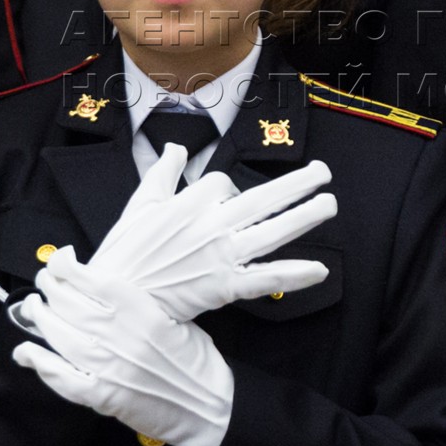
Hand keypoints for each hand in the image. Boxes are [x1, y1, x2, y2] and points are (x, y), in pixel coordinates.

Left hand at [13, 260, 232, 445]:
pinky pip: (62, 378)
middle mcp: (124, 336)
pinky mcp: (104, 397)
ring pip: (60, 336)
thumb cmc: (196, 361)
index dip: (70, 268)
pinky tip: (26, 353)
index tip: (60, 259)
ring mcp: (111, 367)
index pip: (96, 281)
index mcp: (145, 312)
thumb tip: (99, 289)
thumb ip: (139, 306)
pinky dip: (40, 364)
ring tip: (34, 308)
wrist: (210, 408)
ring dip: (41, 319)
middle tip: (43, 281)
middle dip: (50, 288)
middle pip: (71, 304)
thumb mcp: (175, 320)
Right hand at [85, 144, 335, 320]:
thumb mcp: (139, 204)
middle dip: (297, 184)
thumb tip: (174, 147)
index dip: (227, 190)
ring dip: (304, 217)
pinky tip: (320, 270)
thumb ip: (162, 172)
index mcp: (190, 202)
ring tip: (330, 204)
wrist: (115, 298)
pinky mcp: (225, 287)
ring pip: (271, 232)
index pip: (222, 183)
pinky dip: (293, 275)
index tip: (224, 201)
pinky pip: (265, 278)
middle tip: (324, 173)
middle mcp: (211, 225)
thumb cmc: (125, 253)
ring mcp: (221, 256)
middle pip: (263, 198)